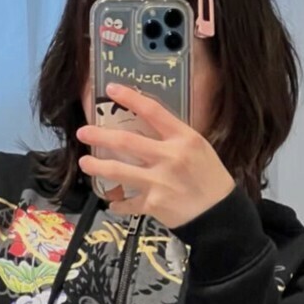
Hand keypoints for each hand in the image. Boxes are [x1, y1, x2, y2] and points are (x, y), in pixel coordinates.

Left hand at [75, 82, 235, 229]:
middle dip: (100, 136)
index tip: (111, 89)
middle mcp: (169, 157)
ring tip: (85, 164)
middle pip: (126, 141)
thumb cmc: (210, 178)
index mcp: (183, 139)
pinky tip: (111, 202)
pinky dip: (117, 204)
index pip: (153, 111)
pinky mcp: (153, 204)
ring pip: (119, 171)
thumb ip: (173, 139)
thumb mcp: (199, 149)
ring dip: (97, 167)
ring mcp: (159, 182)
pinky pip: (128, 203)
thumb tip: (144, 128)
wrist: (220, 214)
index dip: (130, 98)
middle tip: (83, 132)